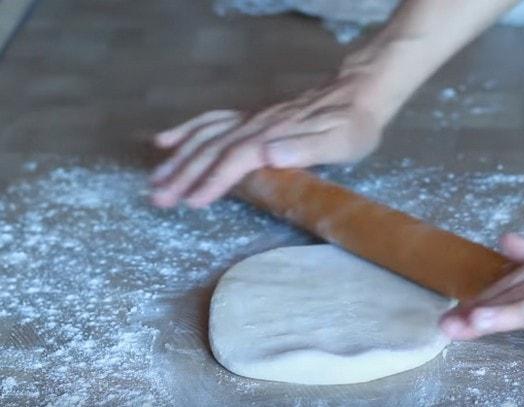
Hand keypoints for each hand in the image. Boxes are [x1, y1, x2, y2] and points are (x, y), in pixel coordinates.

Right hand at [149, 74, 384, 207]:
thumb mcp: (340, 142)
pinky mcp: (250, 117)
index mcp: (274, 136)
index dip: (213, 180)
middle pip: (212, 149)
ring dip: (178, 158)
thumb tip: (268, 155)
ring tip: (154, 180)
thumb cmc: (353, 125)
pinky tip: (164, 141)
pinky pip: (211, 120)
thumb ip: (305, 149)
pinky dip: (186, 130)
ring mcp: (250, 119)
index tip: (191, 201)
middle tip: (158, 199)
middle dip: (183, 175)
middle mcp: (256, 125)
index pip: (236, 159)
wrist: (357, 93)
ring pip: (205, 136)